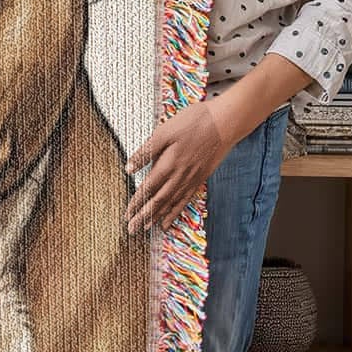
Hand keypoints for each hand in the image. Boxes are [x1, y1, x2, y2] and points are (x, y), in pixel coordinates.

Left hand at [125, 95, 231, 230]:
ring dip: (157, 217)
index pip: (148, 189)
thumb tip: (128, 169)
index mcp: (168, 164)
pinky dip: (175, 211)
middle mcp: (180, 176)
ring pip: (172, 203)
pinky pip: (186, 199)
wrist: (226, 122)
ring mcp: (192, 179)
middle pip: (158, 201)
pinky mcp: (201, 177)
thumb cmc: (194, 122)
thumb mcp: (163, 132)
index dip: (136, 203)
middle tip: (131, 229)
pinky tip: (168, 220)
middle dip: (143, 216)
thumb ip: (145, 152)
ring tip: (146, 228)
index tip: (126, 215)